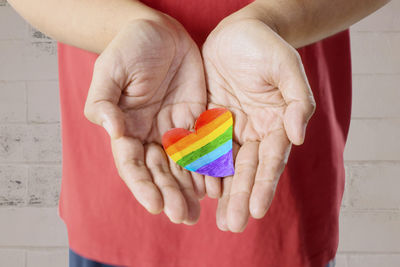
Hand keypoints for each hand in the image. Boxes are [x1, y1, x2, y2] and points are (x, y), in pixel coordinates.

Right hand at [84, 17, 206, 223]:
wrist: (160, 32)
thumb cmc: (129, 48)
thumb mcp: (110, 70)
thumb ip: (103, 101)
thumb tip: (111, 130)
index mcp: (126, 129)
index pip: (132, 164)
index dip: (142, 185)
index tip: (155, 205)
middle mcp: (150, 135)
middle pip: (160, 172)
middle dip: (170, 194)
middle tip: (182, 216)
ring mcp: (174, 130)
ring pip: (183, 165)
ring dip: (191, 188)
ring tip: (201, 209)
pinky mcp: (197, 121)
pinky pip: (204, 146)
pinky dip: (210, 165)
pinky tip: (218, 184)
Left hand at [202, 17, 315, 231]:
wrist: (238, 32)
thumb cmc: (266, 46)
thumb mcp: (286, 66)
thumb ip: (297, 100)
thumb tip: (297, 137)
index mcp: (275, 123)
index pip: (270, 160)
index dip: (264, 185)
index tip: (257, 210)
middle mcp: (252, 131)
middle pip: (246, 169)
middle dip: (240, 197)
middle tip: (232, 225)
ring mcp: (229, 128)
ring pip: (224, 164)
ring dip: (219, 191)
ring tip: (216, 217)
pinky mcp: (208, 120)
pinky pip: (201, 146)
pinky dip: (198, 166)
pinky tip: (193, 187)